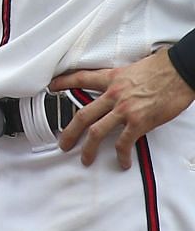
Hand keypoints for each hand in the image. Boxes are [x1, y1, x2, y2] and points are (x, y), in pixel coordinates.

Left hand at [53, 47, 194, 168]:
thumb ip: (121, 80)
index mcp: (111, 79)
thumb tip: (120, 86)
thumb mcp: (133, 69)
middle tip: (63, 143)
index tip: (50, 88)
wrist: (181, 71)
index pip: (80, 79)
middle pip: (82, 115)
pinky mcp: (139, 122)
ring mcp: (125, 109)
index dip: (63, 83)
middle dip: (69, 132)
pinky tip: (122, 162)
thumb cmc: (163, 68)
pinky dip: (121, 154)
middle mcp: (113, 95)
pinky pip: (125, 142)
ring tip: (86, 159)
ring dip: (89, 148)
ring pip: (97, 132)